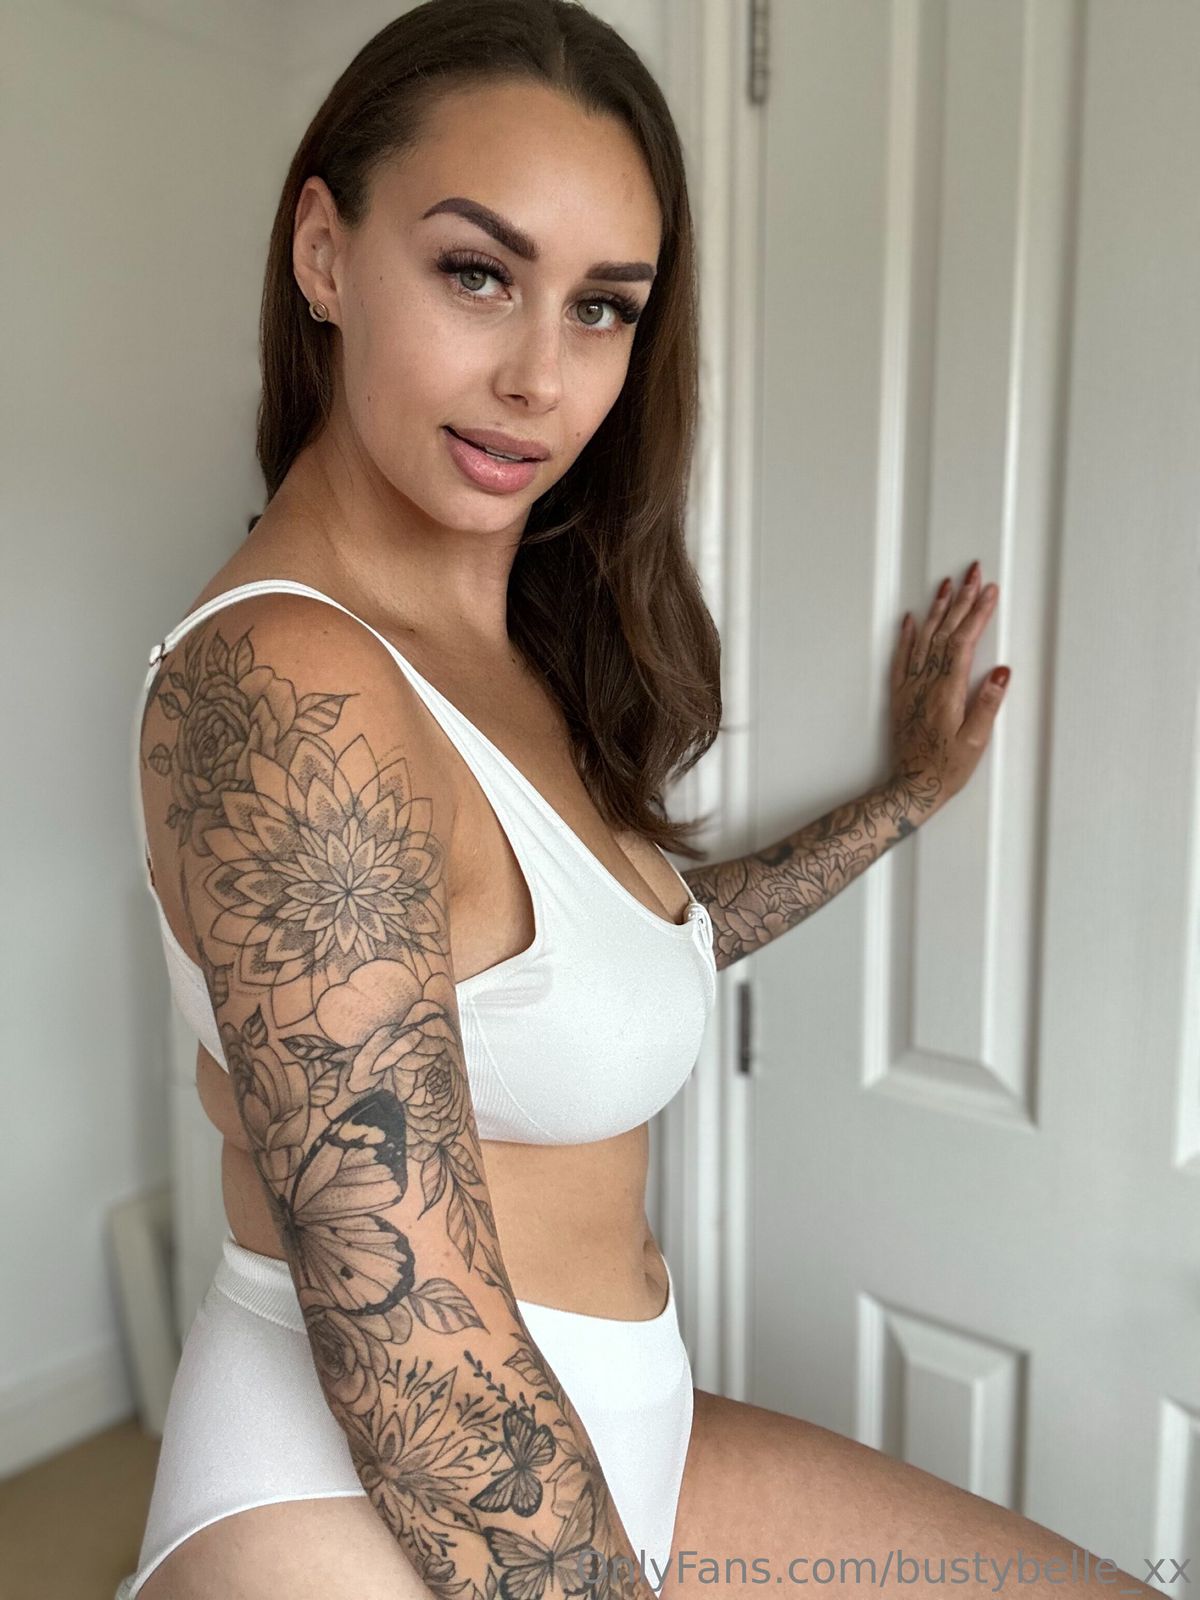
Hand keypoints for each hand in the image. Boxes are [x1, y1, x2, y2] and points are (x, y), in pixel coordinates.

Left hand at [888, 561, 1008, 821]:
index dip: (978, 613)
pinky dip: (906, 636)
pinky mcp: (901, 696)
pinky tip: (910, 619)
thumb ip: (988, 703)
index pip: (964, 641)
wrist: (911, 787)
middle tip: (972, 572)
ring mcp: (912, 687)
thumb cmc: (947, 768)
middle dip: (962, 600)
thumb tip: (1002, 670)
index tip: (989, 590)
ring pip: (924, 639)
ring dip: (937, 610)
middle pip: (946, 632)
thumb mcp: (976, 741)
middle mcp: (927, 683)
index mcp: (948, 691)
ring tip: (947, 584)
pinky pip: (902, 658)